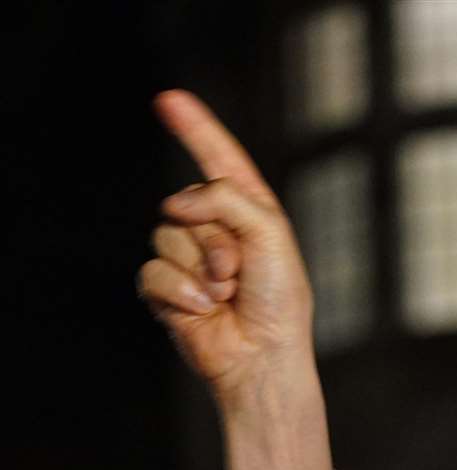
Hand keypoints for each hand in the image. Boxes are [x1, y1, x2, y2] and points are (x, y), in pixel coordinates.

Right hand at [138, 90, 330, 469]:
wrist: (262, 358)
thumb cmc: (280, 303)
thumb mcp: (271, 236)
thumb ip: (227, 199)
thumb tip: (176, 201)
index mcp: (252, 214)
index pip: (221, 162)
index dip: (197, 129)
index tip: (170, 100)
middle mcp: (219, 231)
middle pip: (187, 202)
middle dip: (213, 237)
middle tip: (238, 273)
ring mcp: (191, 260)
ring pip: (166, 235)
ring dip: (199, 268)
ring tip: (225, 295)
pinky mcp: (168, 289)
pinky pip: (152, 271)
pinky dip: (178, 292)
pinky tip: (202, 311)